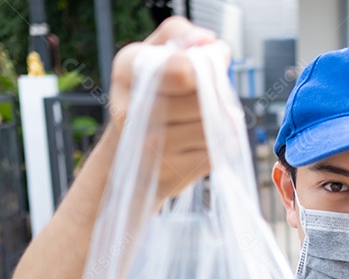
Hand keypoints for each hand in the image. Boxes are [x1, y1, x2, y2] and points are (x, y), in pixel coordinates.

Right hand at [103, 17, 230, 200]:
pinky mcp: (171, 172)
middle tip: (208, 92)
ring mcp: (150, 147)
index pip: (183, 71)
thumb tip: (209, 44)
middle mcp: (131, 111)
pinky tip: (202, 138)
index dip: (207, 66)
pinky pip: (220, 151)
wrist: (132, 155)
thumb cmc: (152, 93)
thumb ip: (181, 36)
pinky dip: (221, 142)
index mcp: (127, 70)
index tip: (209, 63)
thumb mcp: (156, 52)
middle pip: (204, 99)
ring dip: (221, 118)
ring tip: (203, 115)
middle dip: (215, 93)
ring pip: (214, 125)